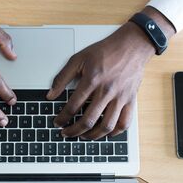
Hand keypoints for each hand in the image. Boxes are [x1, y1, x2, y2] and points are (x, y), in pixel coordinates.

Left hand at [47, 22, 155, 139]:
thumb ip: (62, 77)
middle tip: (66, 133)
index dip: (62, 118)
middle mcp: (107, 91)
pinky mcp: (131, 100)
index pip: (73, 106)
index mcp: (92, 80)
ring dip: (92, 135)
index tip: (58, 122)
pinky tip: (106, 133)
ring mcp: (120, 97)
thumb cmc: (105, 51)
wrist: (131, 45)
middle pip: (88, 120)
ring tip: (83, 136)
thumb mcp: (78, 59)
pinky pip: (124, 123)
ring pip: (106, 126)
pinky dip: (115, 132)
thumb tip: (51, 94)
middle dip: (74, 131)